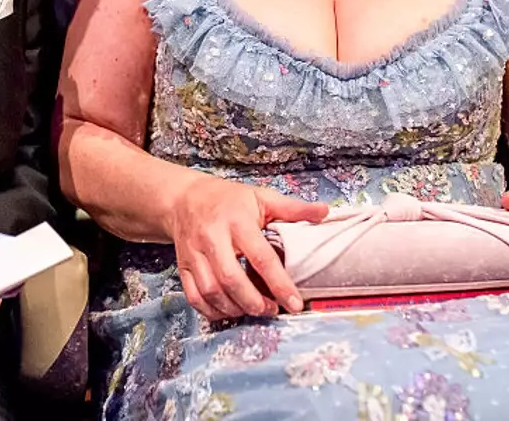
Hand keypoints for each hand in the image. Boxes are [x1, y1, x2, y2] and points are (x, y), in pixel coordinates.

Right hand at [167, 174, 327, 320]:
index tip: (296, 303)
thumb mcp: (261, 197)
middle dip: (254, 301)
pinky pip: (194, 296)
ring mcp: (194, 253)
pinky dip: (212, 311)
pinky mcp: (183, 265)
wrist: (184, 198)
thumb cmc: (229, 199)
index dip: (279, 283)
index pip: (260, 256)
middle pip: (231, 278)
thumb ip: (293, 208)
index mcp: (236, 220)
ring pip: (211, 290)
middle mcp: (212, 237)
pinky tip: (230, 311)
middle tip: (272, 310)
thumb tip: (325, 212)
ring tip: (254, 310)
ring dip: (235, 308)